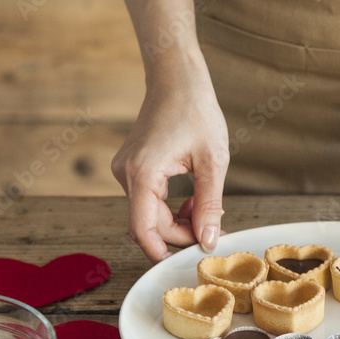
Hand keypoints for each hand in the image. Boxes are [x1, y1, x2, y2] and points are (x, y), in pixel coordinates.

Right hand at [111, 61, 228, 262]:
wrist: (176, 78)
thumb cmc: (196, 110)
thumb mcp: (213, 161)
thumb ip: (210, 205)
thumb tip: (209, 241)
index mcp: (142, 173)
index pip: (144, 230)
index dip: (164, 252)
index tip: (189, 260)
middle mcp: (126, 174)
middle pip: (147, 226)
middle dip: (180, 235)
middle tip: (214, 232)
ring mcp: (125, 171)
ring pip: (148, 215)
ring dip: (178, 221)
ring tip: (207, 209)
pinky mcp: (132, 169)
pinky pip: (148, 201)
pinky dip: (170, 207)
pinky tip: (192, 198)